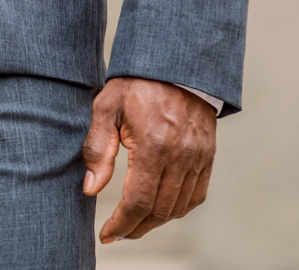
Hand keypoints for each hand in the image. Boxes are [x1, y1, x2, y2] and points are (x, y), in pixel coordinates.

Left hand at [82, 77, 217, 242]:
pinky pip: (196, 195)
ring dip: (155, 223)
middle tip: (117, 234)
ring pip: (178, 207)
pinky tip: (159, 210)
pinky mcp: (208, 156)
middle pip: (159, 210)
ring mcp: (198, 157)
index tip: (106, 234)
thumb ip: (97, 148)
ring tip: (134, 225)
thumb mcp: (107, 107)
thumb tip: (90, 188)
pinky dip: (177, 209)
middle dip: (135, 229)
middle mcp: (180, 156)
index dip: (121, 224)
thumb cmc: (136, 83)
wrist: (176, 63)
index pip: (137, 201)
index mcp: (153, 145)